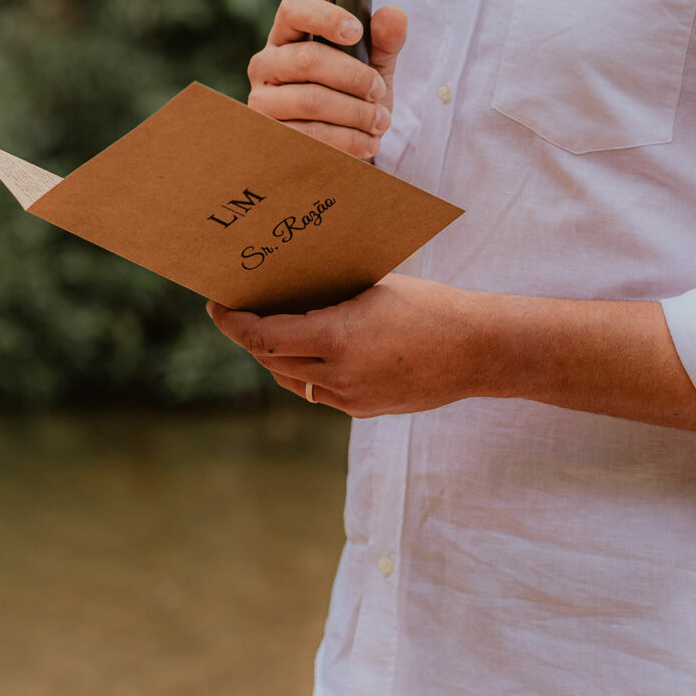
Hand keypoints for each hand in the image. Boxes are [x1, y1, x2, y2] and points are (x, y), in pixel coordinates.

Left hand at [207, 274, 490, 416]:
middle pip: (271, 360)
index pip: (264, 337)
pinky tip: (311, 351)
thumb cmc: (430, 306)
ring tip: (272, 331)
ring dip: (275, 357)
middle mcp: (338, 375)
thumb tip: (293, 285)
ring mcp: (351, 398)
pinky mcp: (364, 410)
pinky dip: (305, 372)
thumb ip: (332, 295)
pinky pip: (319, 393)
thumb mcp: (376, 288)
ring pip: (293, 380)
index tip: (218, 306)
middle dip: (251, 337)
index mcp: (337, 338)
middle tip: (241, 312)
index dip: (234, 323)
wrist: (477, 351)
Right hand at [247, 0, 407, 159]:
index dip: (325, 16)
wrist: (341, 145)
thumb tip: (394, 15)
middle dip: (354, 77)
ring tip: (380, 121)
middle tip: (379, 91)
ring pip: (311, 100)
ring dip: (355, 113)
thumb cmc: (353, 95)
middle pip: (308, 59)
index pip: (294, 8)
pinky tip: (366, 142)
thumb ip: (385, 40)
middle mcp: (267, 62)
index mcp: (289, 34)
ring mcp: (262, 99)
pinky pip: (309, 135)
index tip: (356, 32)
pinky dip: (346, 140)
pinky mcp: (269, 134)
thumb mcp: (373, 66)